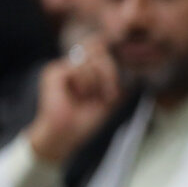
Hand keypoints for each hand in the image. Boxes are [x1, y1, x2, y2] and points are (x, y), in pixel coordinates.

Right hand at [25, 38, 121, 162]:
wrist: (68, 134)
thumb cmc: (86, 119)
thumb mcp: (109, 98)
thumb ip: (116, 80)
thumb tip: (134, 71)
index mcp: (85, 70)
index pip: (103, 53)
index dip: (111, 67)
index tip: (113, 90)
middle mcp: (73, 65)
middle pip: (100, 52)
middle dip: (109, 74)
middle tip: (107, 95)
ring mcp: (63, 67)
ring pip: (92, 62)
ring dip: (96, 83)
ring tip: (86, 98)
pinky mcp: (53, 72)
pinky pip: (78, 69)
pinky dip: (83, 84)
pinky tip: (75, 96)